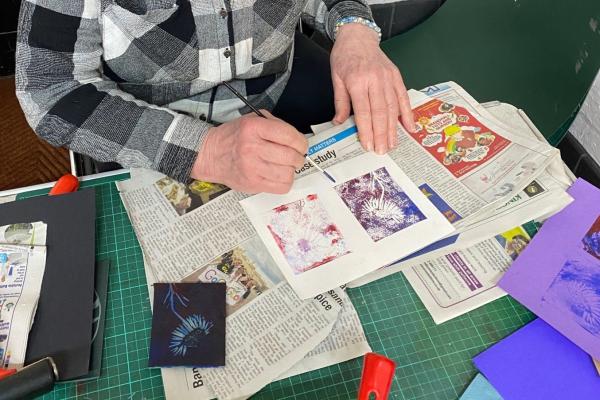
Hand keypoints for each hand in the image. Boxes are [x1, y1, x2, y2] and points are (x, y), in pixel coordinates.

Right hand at [191, 111, 307, 193]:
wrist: (211, 155)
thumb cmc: (235, 137)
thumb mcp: (252, 120)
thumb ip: (274, 124)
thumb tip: (297, 138)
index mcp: (253, 128)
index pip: (288, 135)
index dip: (301, 142)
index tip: (302, 145)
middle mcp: (252, 148)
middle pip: (290, 156)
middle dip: (299, 157)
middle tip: (296, 157)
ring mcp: (252, 168)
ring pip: (288, 173)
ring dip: (292, 170)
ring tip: (286, 166)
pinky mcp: (252, 184)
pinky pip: (281, 187)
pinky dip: (286, 182)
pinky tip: (279, 176)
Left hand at [330, 23, 415, 153]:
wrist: (358, 36)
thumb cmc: (345, 58)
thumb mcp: (336, 79)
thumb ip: (340, 102)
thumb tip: (339, 123)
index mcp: (357, 81)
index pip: (363, 111)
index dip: (366, 130)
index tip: (367, 145)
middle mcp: (375, 80)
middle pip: (380, 112)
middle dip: (381, 134)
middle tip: (382, 151)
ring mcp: (388, 78)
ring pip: (392, 107)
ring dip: (394, 128)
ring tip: (392, 144)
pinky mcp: (396, 77)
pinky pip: (403, 98)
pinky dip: (407, 113)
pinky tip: (410, 127)